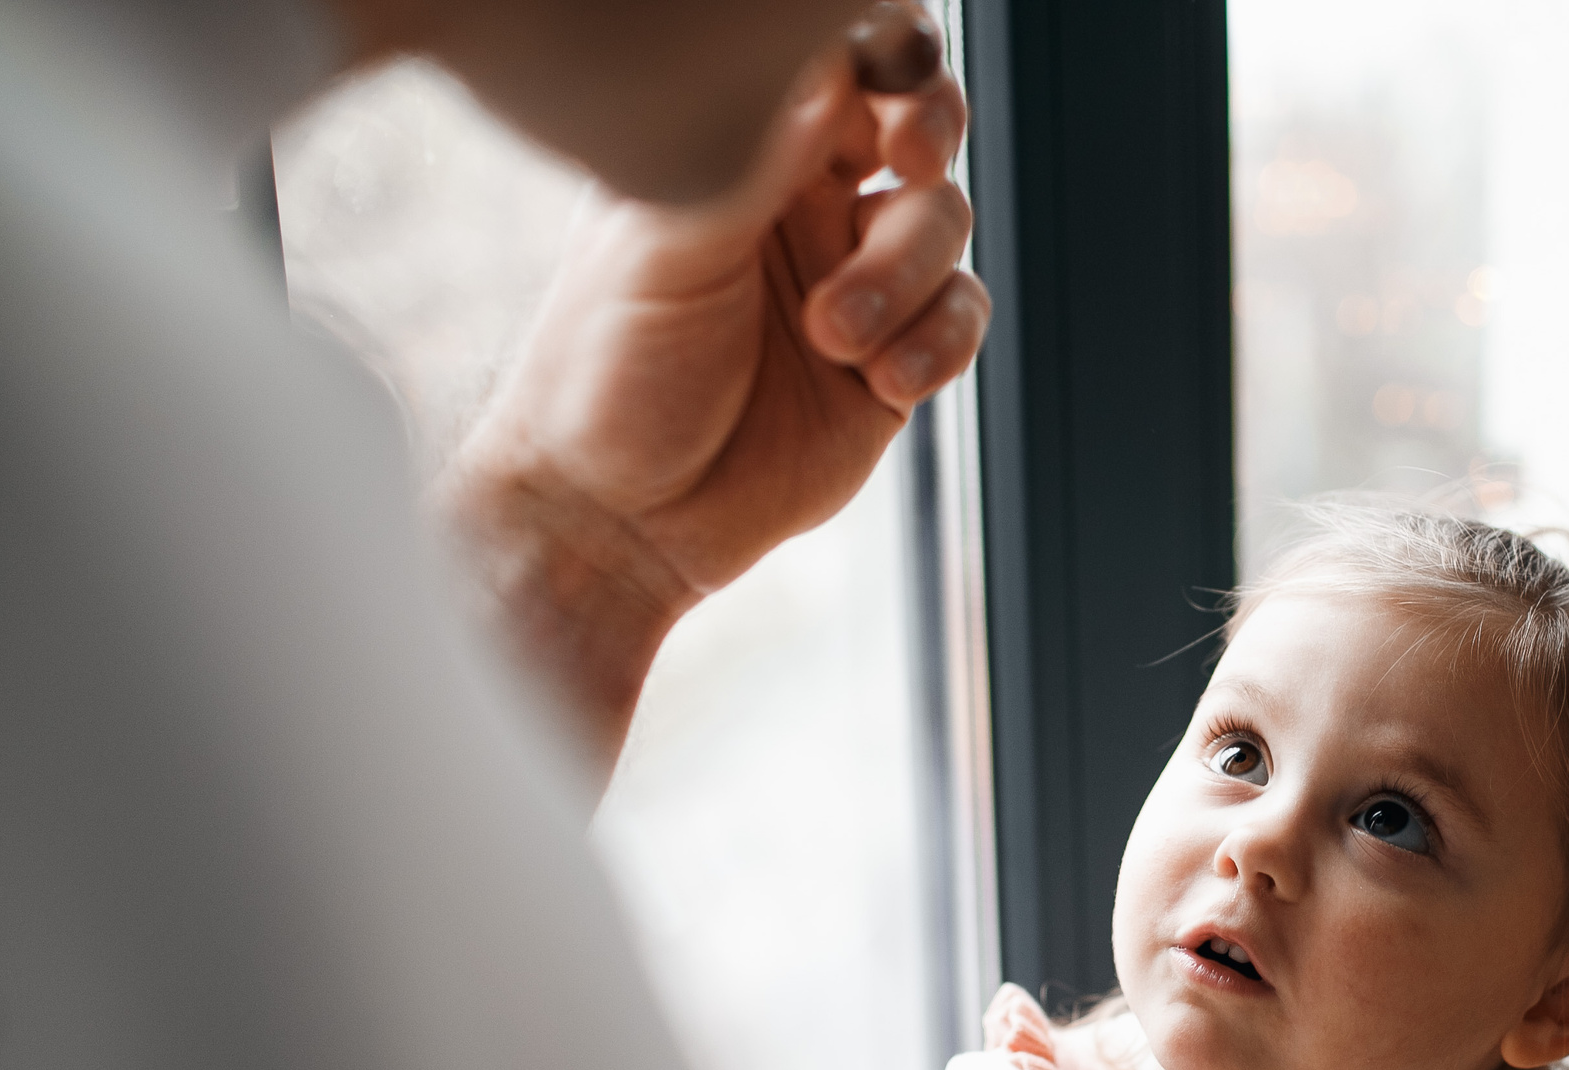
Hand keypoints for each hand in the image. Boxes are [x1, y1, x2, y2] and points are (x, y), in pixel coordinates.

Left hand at [441, 9, 988, 779]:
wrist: (622, 520)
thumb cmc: (607, 373)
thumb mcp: (668, 249)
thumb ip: (749, 156)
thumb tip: (820, 65)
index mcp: (740, 149)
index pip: (834, 64)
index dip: (881, 51)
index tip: (889, 73)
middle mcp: (802, 201)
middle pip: (914, 124)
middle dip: (926, 133)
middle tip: (909, 157)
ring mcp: (856, 278)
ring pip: (943, 226)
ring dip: (904, 276)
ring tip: (833, 335)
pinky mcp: (893, 360)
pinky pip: (961, 318)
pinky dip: (937, 344)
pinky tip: (878, 381)